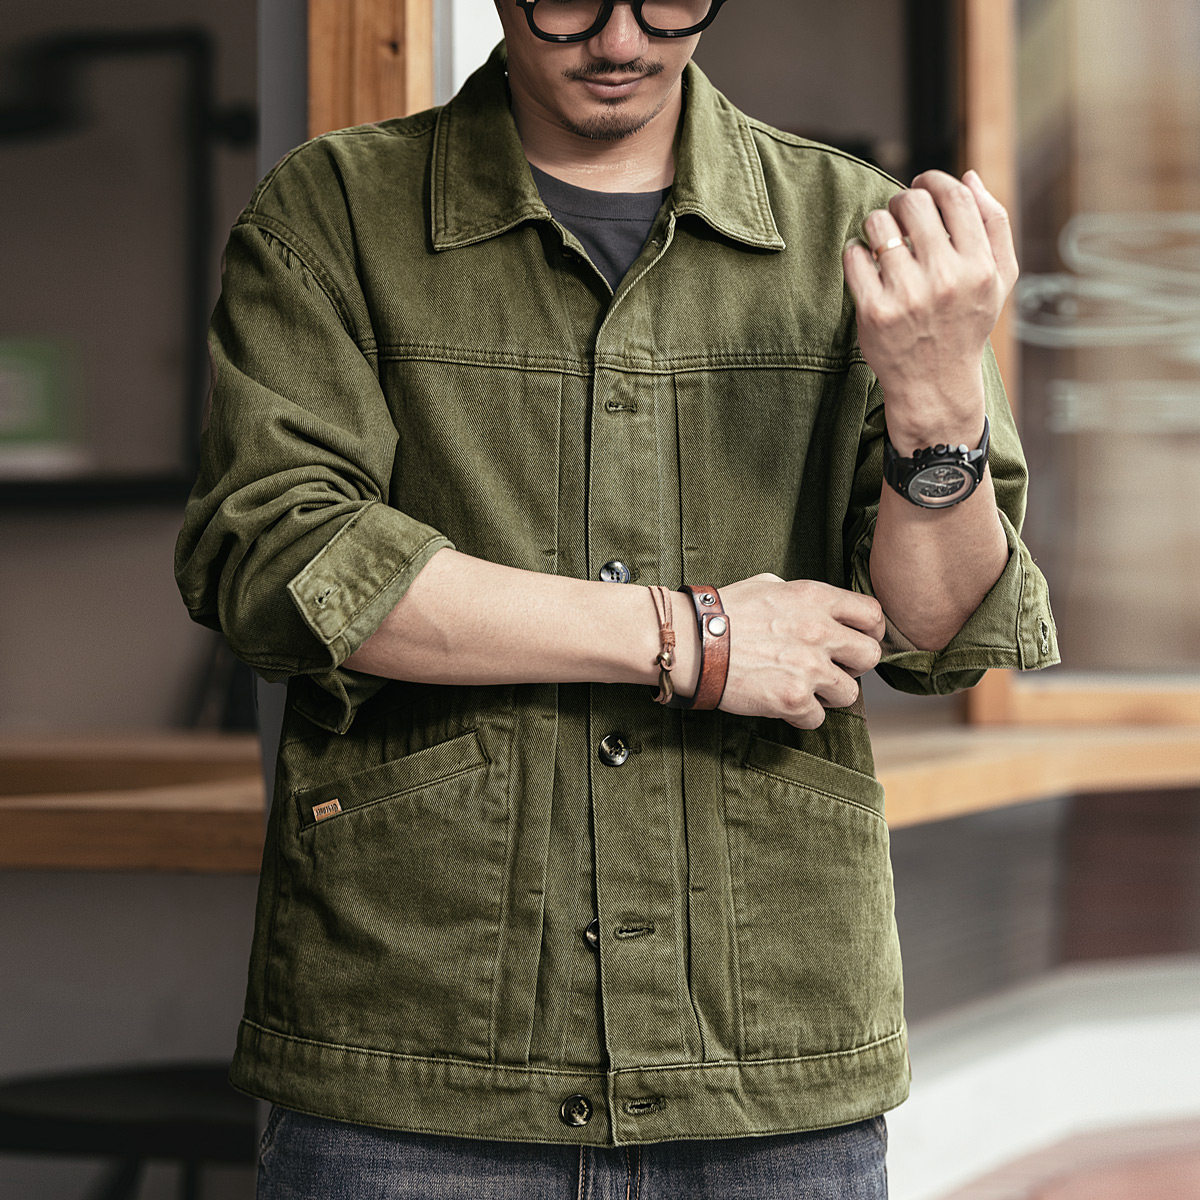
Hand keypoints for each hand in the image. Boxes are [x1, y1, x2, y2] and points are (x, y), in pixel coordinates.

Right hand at [714, 574, 884, 728]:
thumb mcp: (766, 585)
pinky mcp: (793, 698)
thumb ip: (798, 596)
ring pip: (849, 694)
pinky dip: (801, 716)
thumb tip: (814, 608)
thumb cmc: (721, 613)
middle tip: (832, 670)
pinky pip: (817, 718)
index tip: (856, 641)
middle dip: (854, 666)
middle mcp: (819, 630)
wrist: (690, 642)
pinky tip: (782, 704)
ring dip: (828, 695)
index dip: (869, 632)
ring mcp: (809, 667)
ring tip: (802, 689)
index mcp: (815, 598)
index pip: (872, 614)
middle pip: (871, 657)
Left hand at [842, 170, 1018, 447]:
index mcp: (979, 267)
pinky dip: (855, 252)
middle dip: (902, 201)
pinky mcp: (874, 312)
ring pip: (878, 224)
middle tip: (898, 216)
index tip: (921, 183)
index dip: (934, 179)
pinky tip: (866, 264)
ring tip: (882, 241)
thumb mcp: (998, 279)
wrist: (935, 384)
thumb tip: (969, 176)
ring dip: (876, 225)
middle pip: (913, 203)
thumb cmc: (965, 323)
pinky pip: (854, 255)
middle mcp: (945, 279)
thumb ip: (993, 224)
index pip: (954, 197)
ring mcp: (907, 296)